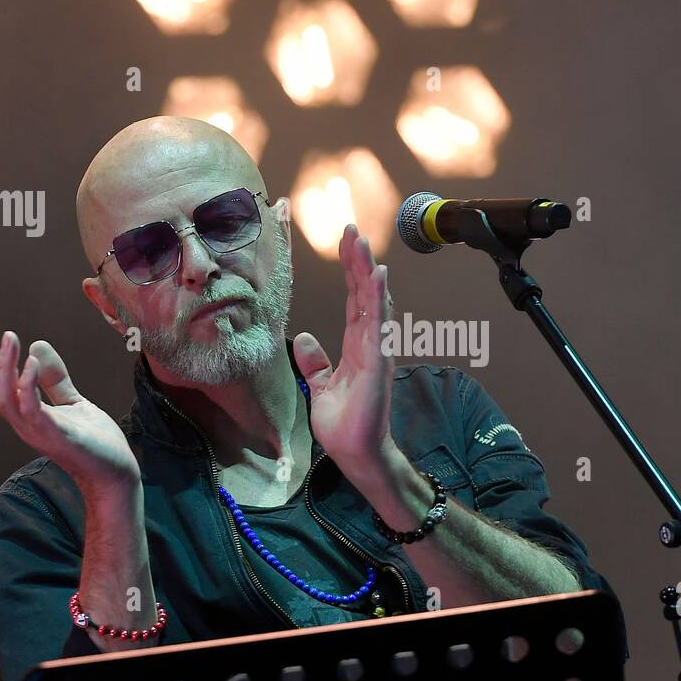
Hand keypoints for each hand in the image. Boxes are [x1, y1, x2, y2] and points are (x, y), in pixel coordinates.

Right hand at [0, 319, 139, 490]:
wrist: (116, 472)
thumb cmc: (94, 440)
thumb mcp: (73, 402)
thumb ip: (54, 378)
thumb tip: (37, 345)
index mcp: (24, 416)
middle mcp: (23, 424)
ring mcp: (37, 432)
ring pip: (4, 399)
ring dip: (3, 366)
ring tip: (9, 336)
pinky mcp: (57, 436)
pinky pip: (32, 410)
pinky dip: (28, 384)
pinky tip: (31, 361)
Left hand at [291, 224, 396, 471]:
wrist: (356, 453)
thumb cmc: (344, 425)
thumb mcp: (320, 388)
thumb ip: (315, 363)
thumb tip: (302, 339)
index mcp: (357, 346)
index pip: (355, 300)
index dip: (351, 270)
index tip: (347, 241)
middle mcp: (371, 342)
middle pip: (365, 293)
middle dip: (358, 260)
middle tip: (350, 227)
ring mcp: (377, 350)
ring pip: (373, 301)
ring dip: (367, 270)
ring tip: (360, 241)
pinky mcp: (378, 362)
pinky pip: (378, 324)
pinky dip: (377, 298)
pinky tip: (376, 275)